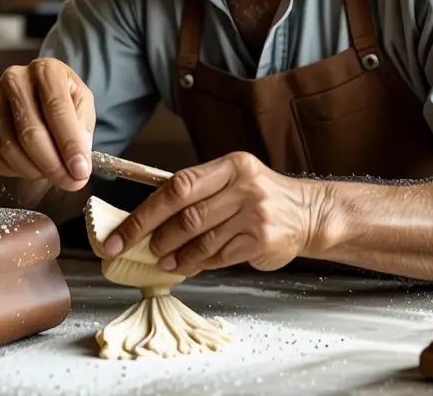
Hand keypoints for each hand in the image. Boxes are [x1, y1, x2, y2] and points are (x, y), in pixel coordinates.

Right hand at [0, 58, 94, 191]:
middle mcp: (14, 78)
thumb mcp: (81, 105)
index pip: (57, 110)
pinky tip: (27, 166)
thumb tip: (77, 165)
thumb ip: (82, 131)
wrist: (33, 93)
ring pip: (9, 148)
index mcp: (46, 70)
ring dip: (34, 170)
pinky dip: (12, 171)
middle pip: (30, 133)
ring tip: (49, 171)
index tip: (80, 171)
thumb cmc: (60, 99)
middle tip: (69, 182)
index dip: (69, 145)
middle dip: (53, 165)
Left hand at [102, 152, 319, 275]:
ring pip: (201, 238)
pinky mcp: (261, 240)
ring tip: (163, 261)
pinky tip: (188, 265)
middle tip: (137, 248)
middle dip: (154, 235)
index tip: (122, 232)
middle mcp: (243, 186)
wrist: (310, 213)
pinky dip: (198, 263)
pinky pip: (219, 255)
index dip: (145, 212)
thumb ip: (198, 192)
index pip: (177, 187)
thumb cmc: (261, 197)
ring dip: (176, 254)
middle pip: (186, 214)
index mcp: (230, 166)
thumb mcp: (234, 180)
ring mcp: (254, 213)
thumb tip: (149, 218)